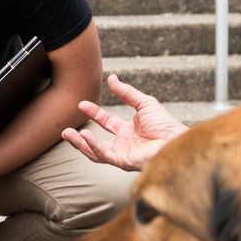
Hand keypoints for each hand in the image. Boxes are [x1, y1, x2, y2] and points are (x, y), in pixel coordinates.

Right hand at [60, 74, 186, 171]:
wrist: (175, 140)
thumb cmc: (165, 124)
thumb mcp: (143, 103)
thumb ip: (125, 92)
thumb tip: (111, 78)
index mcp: (128, 131)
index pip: (105, 122)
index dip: (93, 113)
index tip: (81, 104)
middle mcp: (123, 144)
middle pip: (95, 142)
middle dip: (79, 137)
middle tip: (65, 130)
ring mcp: (122, 154)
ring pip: (95, 152)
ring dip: (80, 144)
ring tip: (67, 134)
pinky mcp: (123, 162)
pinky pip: (104, 156)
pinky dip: (93, 146)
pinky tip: (84, 136)